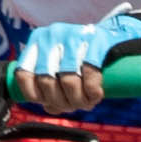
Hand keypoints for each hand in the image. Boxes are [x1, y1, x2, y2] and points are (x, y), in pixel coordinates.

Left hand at [14, 7, 140, 115]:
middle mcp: (52, 35)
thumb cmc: (83, 54)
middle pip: (47, 82)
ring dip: (78, 100)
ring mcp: (74, 36)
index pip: (23, 74)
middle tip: (74, 106)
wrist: (117, 34)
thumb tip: (48, 107)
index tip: (48, 102)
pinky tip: (96, 95)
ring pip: (68, 81)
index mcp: (38, 40)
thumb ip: (51, 83)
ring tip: (86, 103)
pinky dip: (92, 91)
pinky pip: (90, 74)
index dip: (36, 96)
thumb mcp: (61, 63)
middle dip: (61, 102)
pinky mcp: (97, 40)